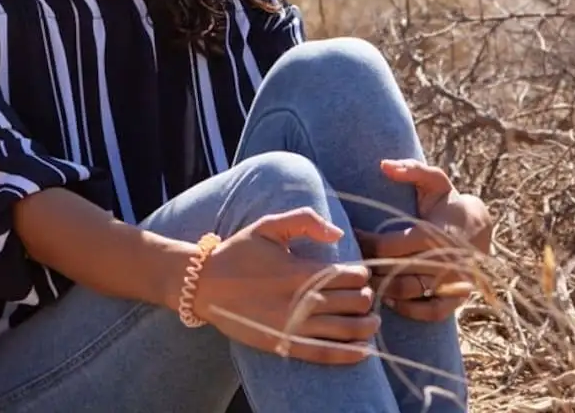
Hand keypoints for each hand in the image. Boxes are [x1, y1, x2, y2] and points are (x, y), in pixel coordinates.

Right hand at [191, 208, 380, 364]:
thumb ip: (304, 220)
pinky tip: (364, 351)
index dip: (362, 275)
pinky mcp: (287, 344)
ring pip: (349, 329)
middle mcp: (303, 299)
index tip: (358, 275)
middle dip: (366, 298)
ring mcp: (296, 325)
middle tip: (362, 296)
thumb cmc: (237, 253)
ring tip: (370, 321)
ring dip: (367, 325)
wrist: (203, 284)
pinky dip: (352, 354)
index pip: (352, 276)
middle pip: (356, 302)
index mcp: (302, 270)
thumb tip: (339, 233)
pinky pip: (328, 353)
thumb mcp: (267, 226)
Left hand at [357, 159, 490, 322]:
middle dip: (369, 266)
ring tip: (365, 278)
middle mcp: (443, 261)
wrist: (482, 226)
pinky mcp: (459, 297)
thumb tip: (384, 164)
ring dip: (383, 288)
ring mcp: (452, 281)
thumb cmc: (448, 202)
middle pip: (394, 271)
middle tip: (351, 261)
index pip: (387, 245)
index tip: (351, 237)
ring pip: (409, 292)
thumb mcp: (434, 181)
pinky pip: (432, 311)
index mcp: (432, 234)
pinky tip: (390, 298)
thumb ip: (412, 170)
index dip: (364, 243)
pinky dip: (410, 310)